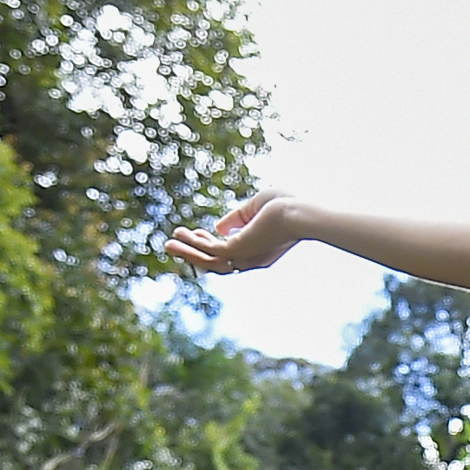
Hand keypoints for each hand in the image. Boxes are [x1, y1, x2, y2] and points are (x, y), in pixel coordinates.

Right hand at [166, 191, 315, 274]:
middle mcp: (252, 259)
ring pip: (211, 262)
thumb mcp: (256, 206)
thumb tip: (218, 228)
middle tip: (172, 246)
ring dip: (189, 253)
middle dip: (194, 255)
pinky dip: (194, 244)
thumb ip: (238, 217)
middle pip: (217, 264)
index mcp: (258, 251)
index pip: (230, 256)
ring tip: (168, 244)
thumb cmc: (286, 205)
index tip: (196, 233)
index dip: (210, 246)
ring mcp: (246, 257)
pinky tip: (181, 235)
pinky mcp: (240, 250)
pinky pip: (211, 251)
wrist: (301, 212)